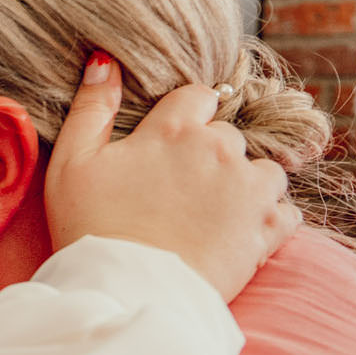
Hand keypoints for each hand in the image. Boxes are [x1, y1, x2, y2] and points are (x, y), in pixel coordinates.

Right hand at [45, 55, 298, 302]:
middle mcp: (219, 149)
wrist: (127, 295)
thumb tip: (106, 60)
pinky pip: (284, 212)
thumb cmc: (91, 229)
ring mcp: (248, 189)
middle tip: (180, 190)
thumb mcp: (71, 164)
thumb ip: (90, 107)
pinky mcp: (266, 230)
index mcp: (174, 128)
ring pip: (263, 170)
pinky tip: (237, 234)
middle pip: (227, 135)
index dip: (184, 116)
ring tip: (212, 214)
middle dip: (210, 155)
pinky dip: (267, 220)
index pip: (198, 95)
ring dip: (244, 185)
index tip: (169, 142)